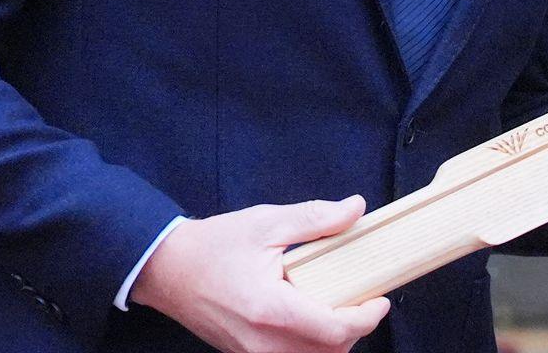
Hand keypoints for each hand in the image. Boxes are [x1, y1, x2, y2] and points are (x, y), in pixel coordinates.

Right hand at [130, 196, 390, 352]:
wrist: (165, 269)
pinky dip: (310, 346)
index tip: (381, 299)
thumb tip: (356, 208)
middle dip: (354, 330)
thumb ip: (316, 218)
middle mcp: (262, 342)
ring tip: (340, 308)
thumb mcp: (267, 222)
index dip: (367, 318)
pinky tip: (313, 318)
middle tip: (364, 299)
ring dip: (333, 341)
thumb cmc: (214, 245)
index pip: (334, 330)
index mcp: (271, 309)